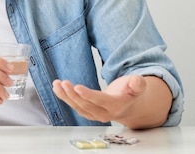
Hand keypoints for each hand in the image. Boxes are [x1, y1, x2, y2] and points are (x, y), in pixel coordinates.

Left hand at [52, 75, 169, 128]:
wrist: (127, 104)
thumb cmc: (130, 92)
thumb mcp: (138, 85)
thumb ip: (138, 84)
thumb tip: (137, 81)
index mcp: (116, 106)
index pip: (100, 101)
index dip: (88, 95)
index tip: (77, 87)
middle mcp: (104, 113)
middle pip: (86, 104)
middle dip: (73, 94)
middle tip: (63, 83)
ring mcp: (94, 114)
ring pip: (78, 106)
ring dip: (65, 96)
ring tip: (57, 84)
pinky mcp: (87, 111)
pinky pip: (74, 105)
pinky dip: (65, 97)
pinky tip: (57, 88)